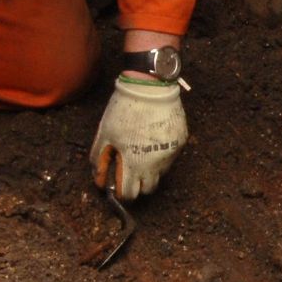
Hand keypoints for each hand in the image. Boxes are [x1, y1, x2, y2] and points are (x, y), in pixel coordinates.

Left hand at [90, 76, 186, 199]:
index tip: (118, 182)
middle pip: (148, 189)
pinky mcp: (181, 142)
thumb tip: (100, 180)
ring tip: (142, 149)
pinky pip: (170, 156)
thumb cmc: (124, 110)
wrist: (151, 87)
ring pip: (161, 173)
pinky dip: (161, 153)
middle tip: (131, 169)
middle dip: (139, 184)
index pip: (129, 194)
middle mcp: (156, 164)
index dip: (122, 191)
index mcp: (134, 163)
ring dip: (151, 169)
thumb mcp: (105, 134)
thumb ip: (100, 160)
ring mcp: (171, 153)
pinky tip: (153, 137)